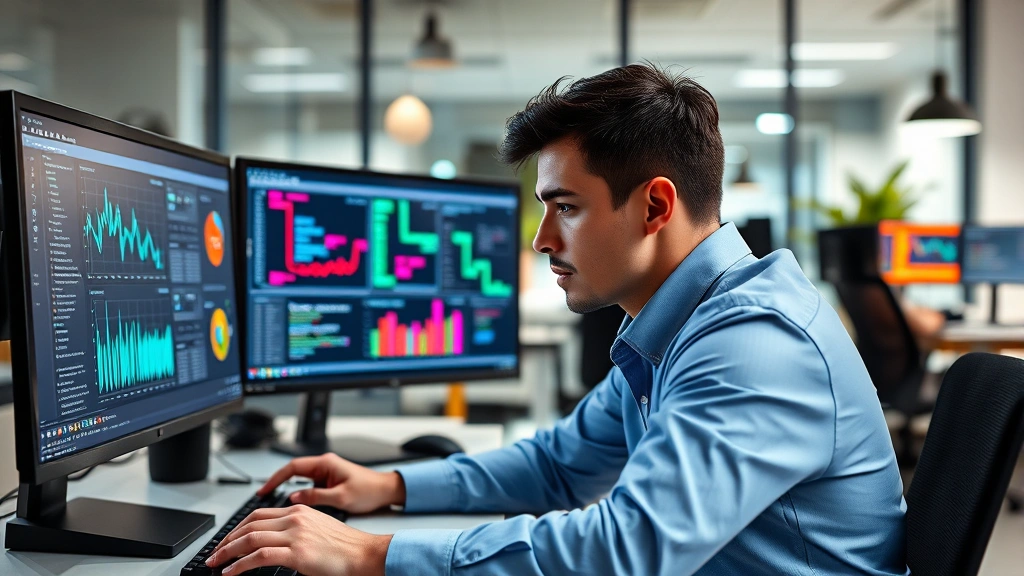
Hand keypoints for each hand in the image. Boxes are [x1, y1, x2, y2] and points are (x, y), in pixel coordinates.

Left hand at [206, 504, 391, 575]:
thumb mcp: (316, 528)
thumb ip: (294, 529)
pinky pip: (259, 556)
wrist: (362, 553)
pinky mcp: (297, 552)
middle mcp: (294, 518)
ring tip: (216, 564)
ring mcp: (295, 534)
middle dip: (227, 540)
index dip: (236, 528)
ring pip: (250, 539)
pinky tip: (231, 572)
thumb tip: (272, 541)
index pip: (257, 515)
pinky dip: (240, 565)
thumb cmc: (344, 545)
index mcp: (298, 510)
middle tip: (214, 554)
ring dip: (228, 552)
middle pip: (249, 524)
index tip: (226, 541)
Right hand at [258, 453, 405, 513]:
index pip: (293, 467)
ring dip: (287, 488)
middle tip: (262, 496)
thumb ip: (315, 496)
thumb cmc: (369, 491)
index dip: (276, 478)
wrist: (385, 491)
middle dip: (276, 483)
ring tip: (273, 502)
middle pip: (293, 471)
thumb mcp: (340, 497)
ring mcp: (326, 473)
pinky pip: (308, 485)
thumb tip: (293, 498)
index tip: (264, 490)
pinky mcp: (329, 481)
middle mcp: (324, 465)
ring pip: (300, 479)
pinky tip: (293, 504)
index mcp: (326, 464)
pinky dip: (298, 493)